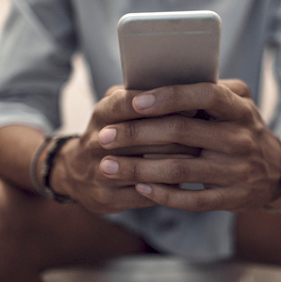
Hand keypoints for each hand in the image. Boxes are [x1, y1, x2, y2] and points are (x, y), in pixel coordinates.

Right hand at [51, 85, 196, 213]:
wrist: (76, 173)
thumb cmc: (112, 131)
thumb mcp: (117, 108)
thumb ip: (142, 95)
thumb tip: (184, 84)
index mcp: (102, 114)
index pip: (129, 103)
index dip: (162, 104)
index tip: (193, 104)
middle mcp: (96, 142)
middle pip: (141, 136)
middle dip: (176, 134)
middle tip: (204, 133)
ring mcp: (98, 171)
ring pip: (143, 167)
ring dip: (174, 162)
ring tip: (199, 156)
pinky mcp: (106, 197)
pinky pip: (143, 194)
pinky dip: (166, 188)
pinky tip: (185, 181)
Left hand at [96, 80, 280, 211]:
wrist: (277, 171)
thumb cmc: (244, 128)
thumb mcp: (240, 102)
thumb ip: (211, 88)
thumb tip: (164, 78)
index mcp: (239, 110)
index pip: (205, 96)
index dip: (170, 97)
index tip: (135, 101)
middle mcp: (239, 139)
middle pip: (181, 133)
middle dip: (137, 134)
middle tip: (103, 136)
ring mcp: (235, 171)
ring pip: (179, 170)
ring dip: (138, 169)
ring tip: (107, 166)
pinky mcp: (230, 199)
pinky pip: (191, 200)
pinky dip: (162, 194)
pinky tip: (138, 188)